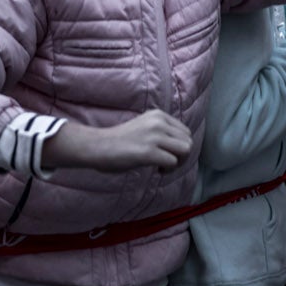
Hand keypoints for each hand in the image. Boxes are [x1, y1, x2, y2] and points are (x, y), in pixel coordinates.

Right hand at [46, 110, 191, 172]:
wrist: (97, 146)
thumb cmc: (119, 141)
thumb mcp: (145, 127)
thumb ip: (162, 131)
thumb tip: (183, 146)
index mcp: (159, 115)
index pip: (185, 132)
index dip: (179, 147)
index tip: (166, 154)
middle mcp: (159, 122)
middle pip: (188, 141)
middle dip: (181, 156)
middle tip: (166, 163)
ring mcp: (154, 136)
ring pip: (185, 150)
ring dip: (177, 163)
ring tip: (163, 167)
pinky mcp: (148, 151)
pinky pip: (172, 162)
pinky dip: (168, 170)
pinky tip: (156, 170)